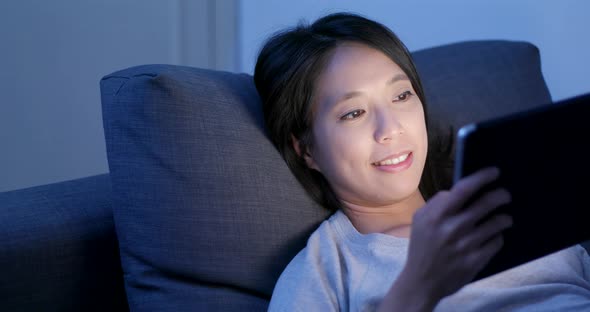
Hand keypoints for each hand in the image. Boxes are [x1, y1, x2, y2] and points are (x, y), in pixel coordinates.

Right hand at [397, 167, 512, 308]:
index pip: (465, 189)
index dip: (482, 177)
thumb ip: (437, 203)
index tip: (495, 172)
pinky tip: (493, 236)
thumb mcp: (420, 220)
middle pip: (487, 203)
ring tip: (503, 217)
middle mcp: (453, 228)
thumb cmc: (421, 246)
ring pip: (497, 222)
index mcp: (437, 215)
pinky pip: (497, 241)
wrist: (422, 281)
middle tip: (505, 195)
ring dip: (503, 217)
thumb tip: (457, 191)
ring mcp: (467, 245)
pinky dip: (498, 236)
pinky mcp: (477, 260)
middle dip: (501, 195)